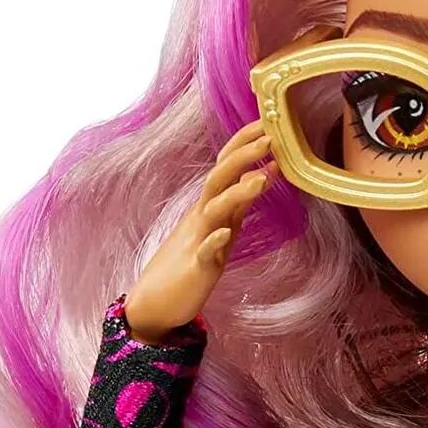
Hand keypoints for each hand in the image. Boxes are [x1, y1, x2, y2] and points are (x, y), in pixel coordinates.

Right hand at [123, 120, 277, 342]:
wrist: (157, 302)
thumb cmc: (192, 262)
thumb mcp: (222, 226)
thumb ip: (241, 201)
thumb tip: (265, 172)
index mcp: (209, 207)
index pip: (226, 167)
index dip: (244, 144)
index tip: (268, 125)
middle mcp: (202, 218)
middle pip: (219, 178)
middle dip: (243, 156)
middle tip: (270, 138)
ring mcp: (197, 242)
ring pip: (214, 210)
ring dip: (237, 193)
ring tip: (262, 178)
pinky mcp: (195, 269)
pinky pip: (204, 252)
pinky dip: (214, 241)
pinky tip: (226, 233)